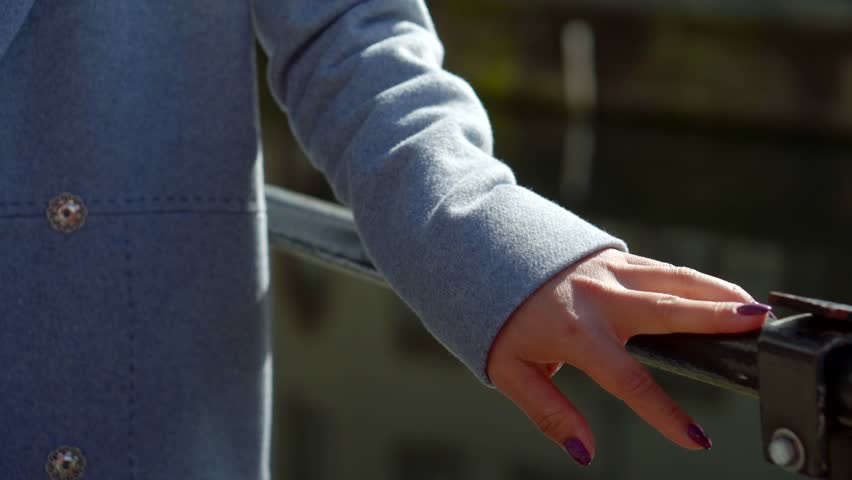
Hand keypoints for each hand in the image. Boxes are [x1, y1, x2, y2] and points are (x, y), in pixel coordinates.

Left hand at [486, 248, 769, 465]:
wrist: (484, 254)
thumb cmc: (499, 320)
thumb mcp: (510, 371)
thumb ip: (549, 411)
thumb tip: (585, 453)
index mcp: (574, 332)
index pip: (627, 380)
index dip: (663, 413)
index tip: (696, 440)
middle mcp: (599, 298)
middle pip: (666, 310)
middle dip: (713, 319)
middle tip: (755, 326)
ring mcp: (610, 272)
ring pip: (674, 280)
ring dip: (717, 292)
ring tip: (756, 310)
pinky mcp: (615, 257)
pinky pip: (663, 268)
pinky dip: (697, 280)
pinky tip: (724, 292)